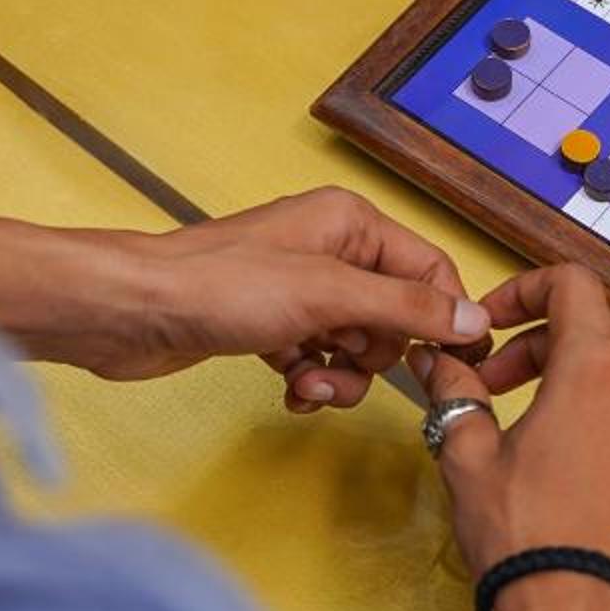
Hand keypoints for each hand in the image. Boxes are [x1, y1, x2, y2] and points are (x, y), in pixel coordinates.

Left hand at [0, 187, 486, 410]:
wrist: (133, 313)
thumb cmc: (223, 288)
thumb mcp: (328, 295)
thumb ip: (406, 307)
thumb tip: (476, 319)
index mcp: (352, 224)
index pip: (430, 270)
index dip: (444, 319)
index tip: (453, 368)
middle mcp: (331, 249)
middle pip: (396, 315)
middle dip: (375, 354)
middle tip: (341, 364)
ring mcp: (299, 289)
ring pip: (357, 345)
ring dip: (340, 376)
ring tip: (305, 384)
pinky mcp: (271, 325)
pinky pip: (320, 360)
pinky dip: (311, 380)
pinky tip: (287, 386)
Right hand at [410, 265, 609, 610]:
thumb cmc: (527, 541)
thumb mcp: (468, 457)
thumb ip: (454, 392)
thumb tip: (436, 362)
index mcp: (598, 370)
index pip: (572, 284)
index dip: (524, 289)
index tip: (493, 321)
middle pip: (596, 330)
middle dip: (538, 346)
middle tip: (492, 384)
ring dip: (574, 386)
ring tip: (529, 433)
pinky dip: (606, 430)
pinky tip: (569, 476)